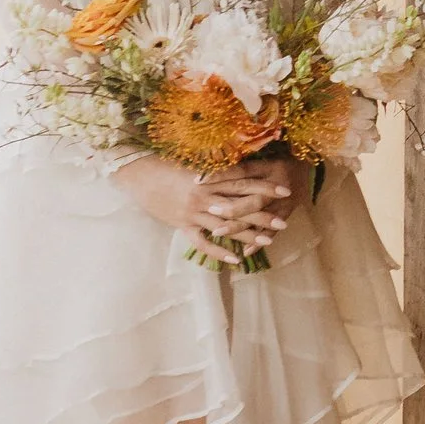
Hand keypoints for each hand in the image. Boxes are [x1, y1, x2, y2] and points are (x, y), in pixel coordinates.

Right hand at [121, 153, 300, 266]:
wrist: (139, 175)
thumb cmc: (167, 165)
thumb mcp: (195, 163)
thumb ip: (217, 169)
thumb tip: (240, 168)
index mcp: (210, 176)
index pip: (243, 181)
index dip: (264, 186)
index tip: (284, 190)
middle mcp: (204, 194)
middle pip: (239, 205)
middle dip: (262, 214)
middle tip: (283, 221)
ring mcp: (194, 212)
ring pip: (226, 226)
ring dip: (248, 234)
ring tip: (268, 241)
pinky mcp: (183, 225)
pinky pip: (203, 242)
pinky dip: (220, 252)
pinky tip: (236, 260)